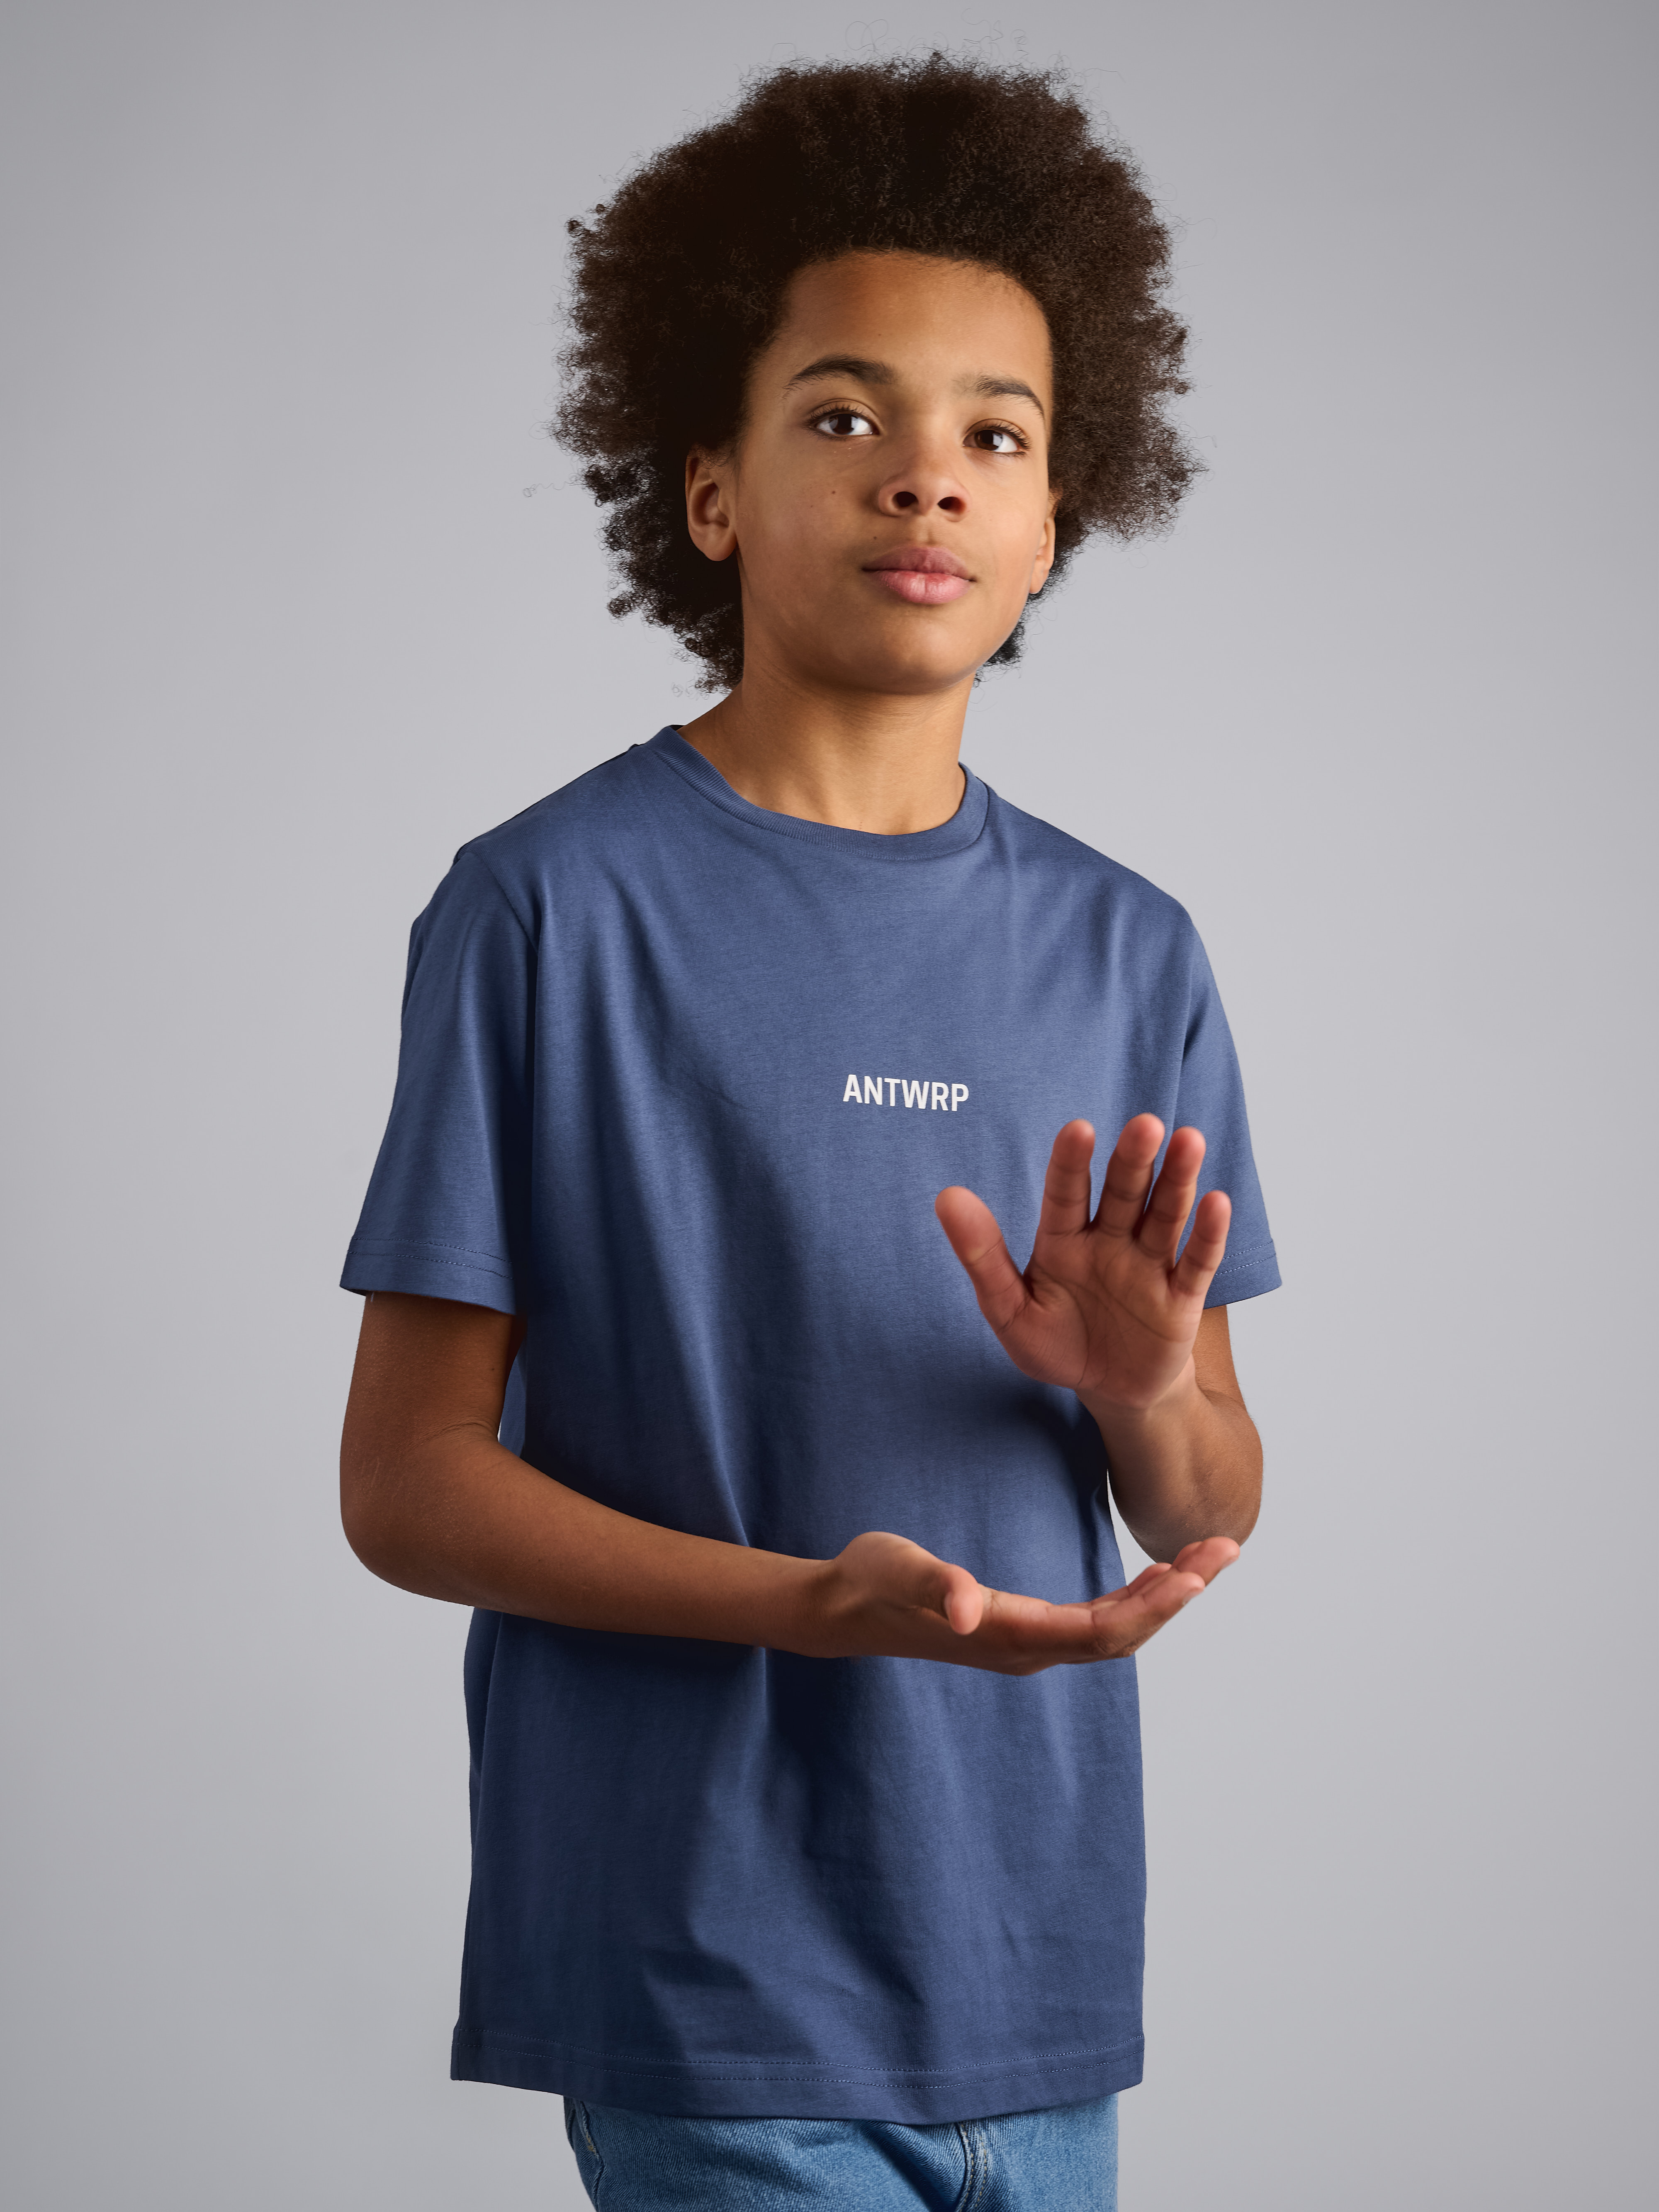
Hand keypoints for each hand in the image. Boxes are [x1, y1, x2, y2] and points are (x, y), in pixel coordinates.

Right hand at [802, 1529, 1237, 1672]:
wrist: (845, 1606)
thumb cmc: (871, 1580)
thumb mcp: (896, 1570)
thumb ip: (933, 1585)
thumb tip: (964, 1609)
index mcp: (1009, 1635)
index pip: (1102, 1630)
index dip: (1155, 1604)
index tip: (1199, 1571)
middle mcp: (1027, 1649)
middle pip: (1122, 1634)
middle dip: (1178, 1596)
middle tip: (1225, 1549)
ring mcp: (1027, 1644)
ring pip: (1114, 1631)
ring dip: (1164, 1598)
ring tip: (1207, 1558)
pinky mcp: (1023, 1630)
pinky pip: (1096, 1624)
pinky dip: (1135, 1599)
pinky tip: (1157, 1577)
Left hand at [935, 1116, 1229, 1416]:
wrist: (1110, 1392)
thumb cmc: (1056, 1345)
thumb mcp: (1009, 1310)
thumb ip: (981, 1257)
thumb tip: (945, 1196)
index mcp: (1064, 1240)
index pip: (1066, 1194)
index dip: (1072, 1163)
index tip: (1078, 1129)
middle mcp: (1110, 1242)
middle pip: (1124, 1194)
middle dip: (1134, 1161)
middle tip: (1144, 1125)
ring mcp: (1148, 1266)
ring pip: (1164, 1216)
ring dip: (1177, 1181)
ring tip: (1188, 1141)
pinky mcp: (1181, 1297)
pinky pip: (1196, 1262)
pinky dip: (1207, 1234)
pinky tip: (1215, 1203)